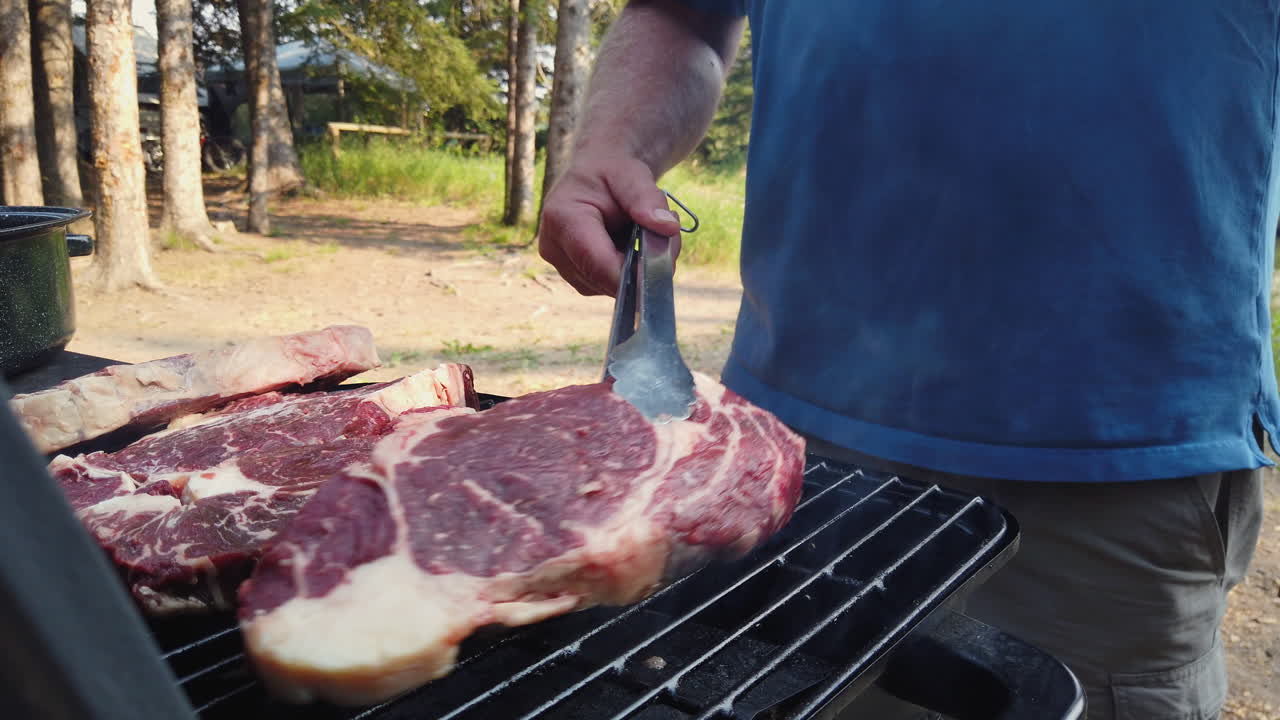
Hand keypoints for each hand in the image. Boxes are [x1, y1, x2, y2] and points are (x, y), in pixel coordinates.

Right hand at [538, 149, 682, 296]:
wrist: (595, 176)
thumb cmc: (611, 173)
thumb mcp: (632, 175)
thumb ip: (647, 199)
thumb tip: (667, 228)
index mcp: (562, 219)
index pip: (596, 263)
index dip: (631, 274)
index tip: (665, 269)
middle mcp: (554, 249)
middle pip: (606, 279)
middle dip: (641, 265)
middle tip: (666, 232)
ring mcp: (562, 268)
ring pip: (611, 287)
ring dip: (637, 268)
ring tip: (645, 232)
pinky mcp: (576, 277)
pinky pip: (609, 285)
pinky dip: (628, 270)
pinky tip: (631, 245)